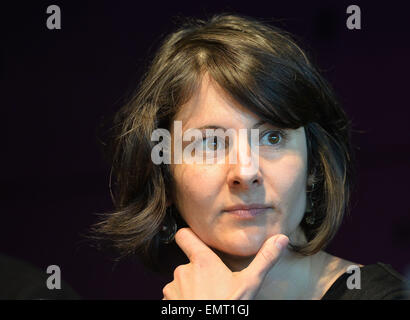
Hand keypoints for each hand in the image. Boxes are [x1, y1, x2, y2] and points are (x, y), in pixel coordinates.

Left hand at [162, 227, 288, 299]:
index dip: (189, 235)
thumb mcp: (250, 284)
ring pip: (181, 281)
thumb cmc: (228, 308)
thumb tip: (281, 239)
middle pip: (189, 262)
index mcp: (202, 261)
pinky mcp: (167, 303)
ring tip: (207, 299)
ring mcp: (172, 288)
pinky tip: (197, 307)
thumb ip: (264, 260)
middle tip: (215, 286)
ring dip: (191, 287)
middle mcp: (183, 270)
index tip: (196, 240)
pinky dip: (182, 300)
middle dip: (199, 272)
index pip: (184, 235)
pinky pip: (173, 297)